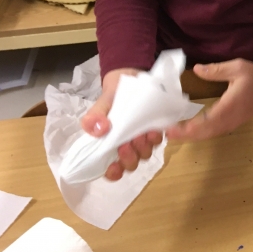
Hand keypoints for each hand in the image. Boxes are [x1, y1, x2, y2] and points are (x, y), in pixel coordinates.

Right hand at [82, 67, 163, 181]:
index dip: (113, 172)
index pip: (112, 169)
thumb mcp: (101, 105)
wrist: (130, 78)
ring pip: (145, 154)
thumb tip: (96, 130)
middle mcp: (128, 147)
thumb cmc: (112, 97)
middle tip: (125, 145)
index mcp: (110, 147)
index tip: (113, 166)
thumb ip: (94, 117)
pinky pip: (158, 139)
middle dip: (129, 159)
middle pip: (131, 164)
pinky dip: (155, 138)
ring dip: (142, 148)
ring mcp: (143, 139)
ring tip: (139, 135)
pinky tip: (152, 130)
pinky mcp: (156, 129)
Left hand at [165, 55, 252, 141]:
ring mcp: (234, 122)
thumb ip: (216, 70)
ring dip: (192, 135)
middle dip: (185, 135)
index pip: (205, 122)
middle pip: (205, 133)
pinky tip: (192, 128)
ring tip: (175, 132)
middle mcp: (231, 118)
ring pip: (210, 134)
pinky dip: (202, 132)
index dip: (187, 128)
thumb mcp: (237, 67)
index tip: (171, 128)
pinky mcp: (235, 122)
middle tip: (165, 132)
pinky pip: (216, 131)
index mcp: (230, 106)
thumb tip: (196, 69)